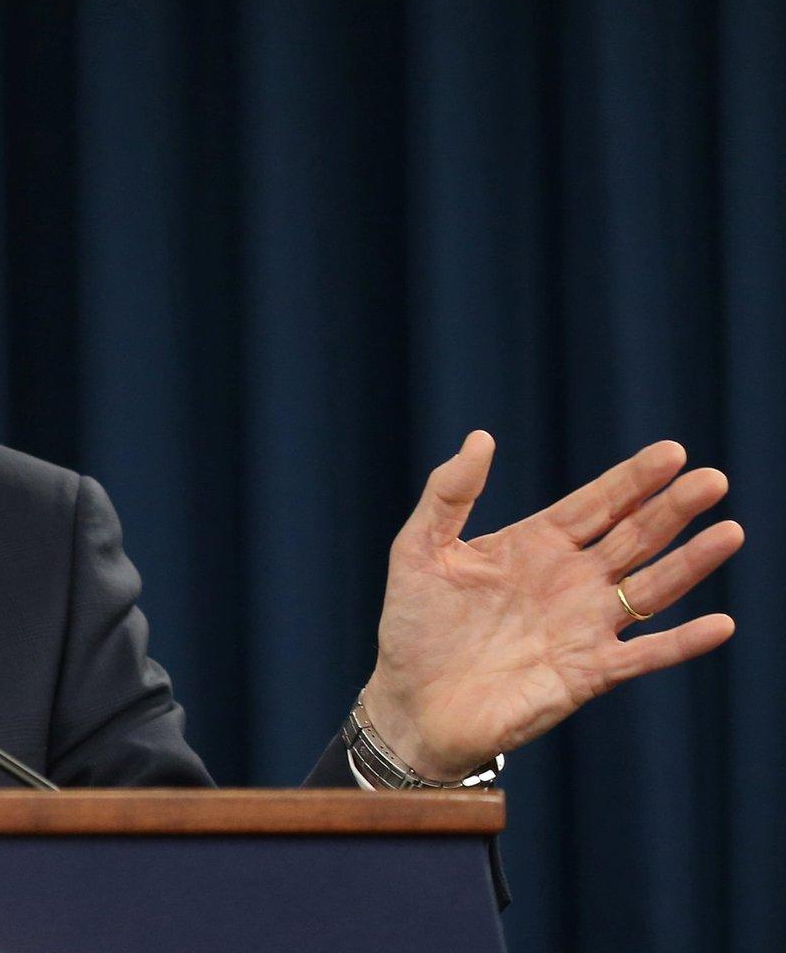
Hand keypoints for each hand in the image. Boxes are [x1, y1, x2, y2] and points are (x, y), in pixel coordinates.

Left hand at [363, 431, 739, 779]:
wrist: (410, 703)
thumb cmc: (413, 626)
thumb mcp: (419, 549)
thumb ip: (449, 494)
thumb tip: (481, 437)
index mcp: (536, 545)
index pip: (597, 503)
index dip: (633, 479)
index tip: (672, 452)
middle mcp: (570, 580)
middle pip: (634, 536)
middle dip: (673, 508)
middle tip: (712, 479)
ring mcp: (585, 626)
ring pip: (651, 588)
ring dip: (691, 562)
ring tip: (729, 531)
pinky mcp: (589, 673)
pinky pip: (645, 655)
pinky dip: (682, 642)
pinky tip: (720, 624)